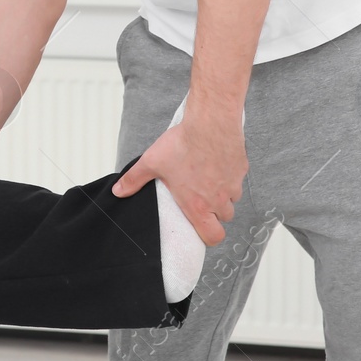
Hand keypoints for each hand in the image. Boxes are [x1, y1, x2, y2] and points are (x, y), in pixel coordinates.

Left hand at [112, 108, 246, 245]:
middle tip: (201, 200)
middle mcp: (218, 199)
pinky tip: (217, 164)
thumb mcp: (152, 163)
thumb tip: (118, 191)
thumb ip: (134, 180)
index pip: (213, 236)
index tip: (201, 228)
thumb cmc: (182, 145)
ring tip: (207, 180)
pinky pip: (237, 180)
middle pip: (224, 218)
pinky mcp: (241, 170)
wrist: (209, 123)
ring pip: (232, 199)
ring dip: (222, 195)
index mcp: (198, 205)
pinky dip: (229, 176)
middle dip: (214, 213)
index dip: (209, 236)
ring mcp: (232, 185)